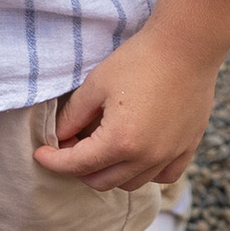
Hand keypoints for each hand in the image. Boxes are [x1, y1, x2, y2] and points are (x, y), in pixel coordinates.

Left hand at [33, 22, 221, 189]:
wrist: (187, 46)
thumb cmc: (140, 60)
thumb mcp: (96, 84)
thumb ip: (74, 115)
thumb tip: (60, 136)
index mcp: (120, 141)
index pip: (77, 165)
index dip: (53, 161)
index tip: (41, 154)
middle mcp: (146, 157)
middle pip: (102, 182)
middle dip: (79, 169)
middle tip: (71, 148)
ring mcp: (170, 155)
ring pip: (131, 184)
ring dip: (110, 173)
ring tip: (101, 150)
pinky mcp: (188, 147)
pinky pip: (164, 177)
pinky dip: (145, 173)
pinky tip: (136, 155)